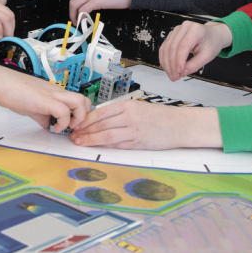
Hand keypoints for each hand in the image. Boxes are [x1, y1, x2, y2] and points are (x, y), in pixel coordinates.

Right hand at [0, 63, 90, 131]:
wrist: (2, 83)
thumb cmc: (14, 91)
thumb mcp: (33, 106)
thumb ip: (43, 115)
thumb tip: (48, 125)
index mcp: (55, 93)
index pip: (78, 100)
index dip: (79, 115)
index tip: (72, 127)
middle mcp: (58, 92)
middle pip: (84, 100)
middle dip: (84, 116)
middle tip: (74, 127)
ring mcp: (53, 95)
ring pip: (80, 102)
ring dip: (78, 118)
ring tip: (68, 127)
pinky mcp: (47, 101)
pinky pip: (64, 112)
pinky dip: (63, 123)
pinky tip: (54, 129)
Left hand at [69, 0, 131, 23]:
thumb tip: (89, 8)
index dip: (74, 8)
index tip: (76, 16)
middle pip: (73, 1)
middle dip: (72, 13)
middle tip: (75, 22)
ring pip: (75, 5)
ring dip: (74, 16)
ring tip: (78, 24)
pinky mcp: (96, 0)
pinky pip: (83, 10)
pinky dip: (81, 17)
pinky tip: (83, 23)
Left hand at [70, 100, 221, 149]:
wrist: (178, 125)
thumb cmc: (159, 117)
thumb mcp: (138, 108)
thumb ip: (120, 113)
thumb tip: (99, 120)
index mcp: (128, 105)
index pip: (101, 112)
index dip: (86, 120)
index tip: (76, 124)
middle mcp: (130, 116)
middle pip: (101, 123)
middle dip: (85, 130)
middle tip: (73, 135)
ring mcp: (134, 130)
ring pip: (107, 134)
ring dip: (91, 139)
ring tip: (80, 142)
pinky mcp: (138, 142)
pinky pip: (118, 144)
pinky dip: (106, 146)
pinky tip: (97, 147)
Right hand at [158, 21, 232, 80]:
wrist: (212, 35)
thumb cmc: (211, 44)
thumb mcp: (207, 56)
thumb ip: (195, 64)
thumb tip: (181, 73)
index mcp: (195, 29)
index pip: (183, 46)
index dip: (179, 60)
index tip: (179, 72)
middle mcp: (184, 27)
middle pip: (173, 47)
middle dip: (172, 64)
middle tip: (175, 77)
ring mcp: (176, 30)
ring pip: (166, 48)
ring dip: (167, 64)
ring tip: (172, 75)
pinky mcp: (172, 35)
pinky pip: (164, 48)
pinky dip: (165, 60)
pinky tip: (168, 69)